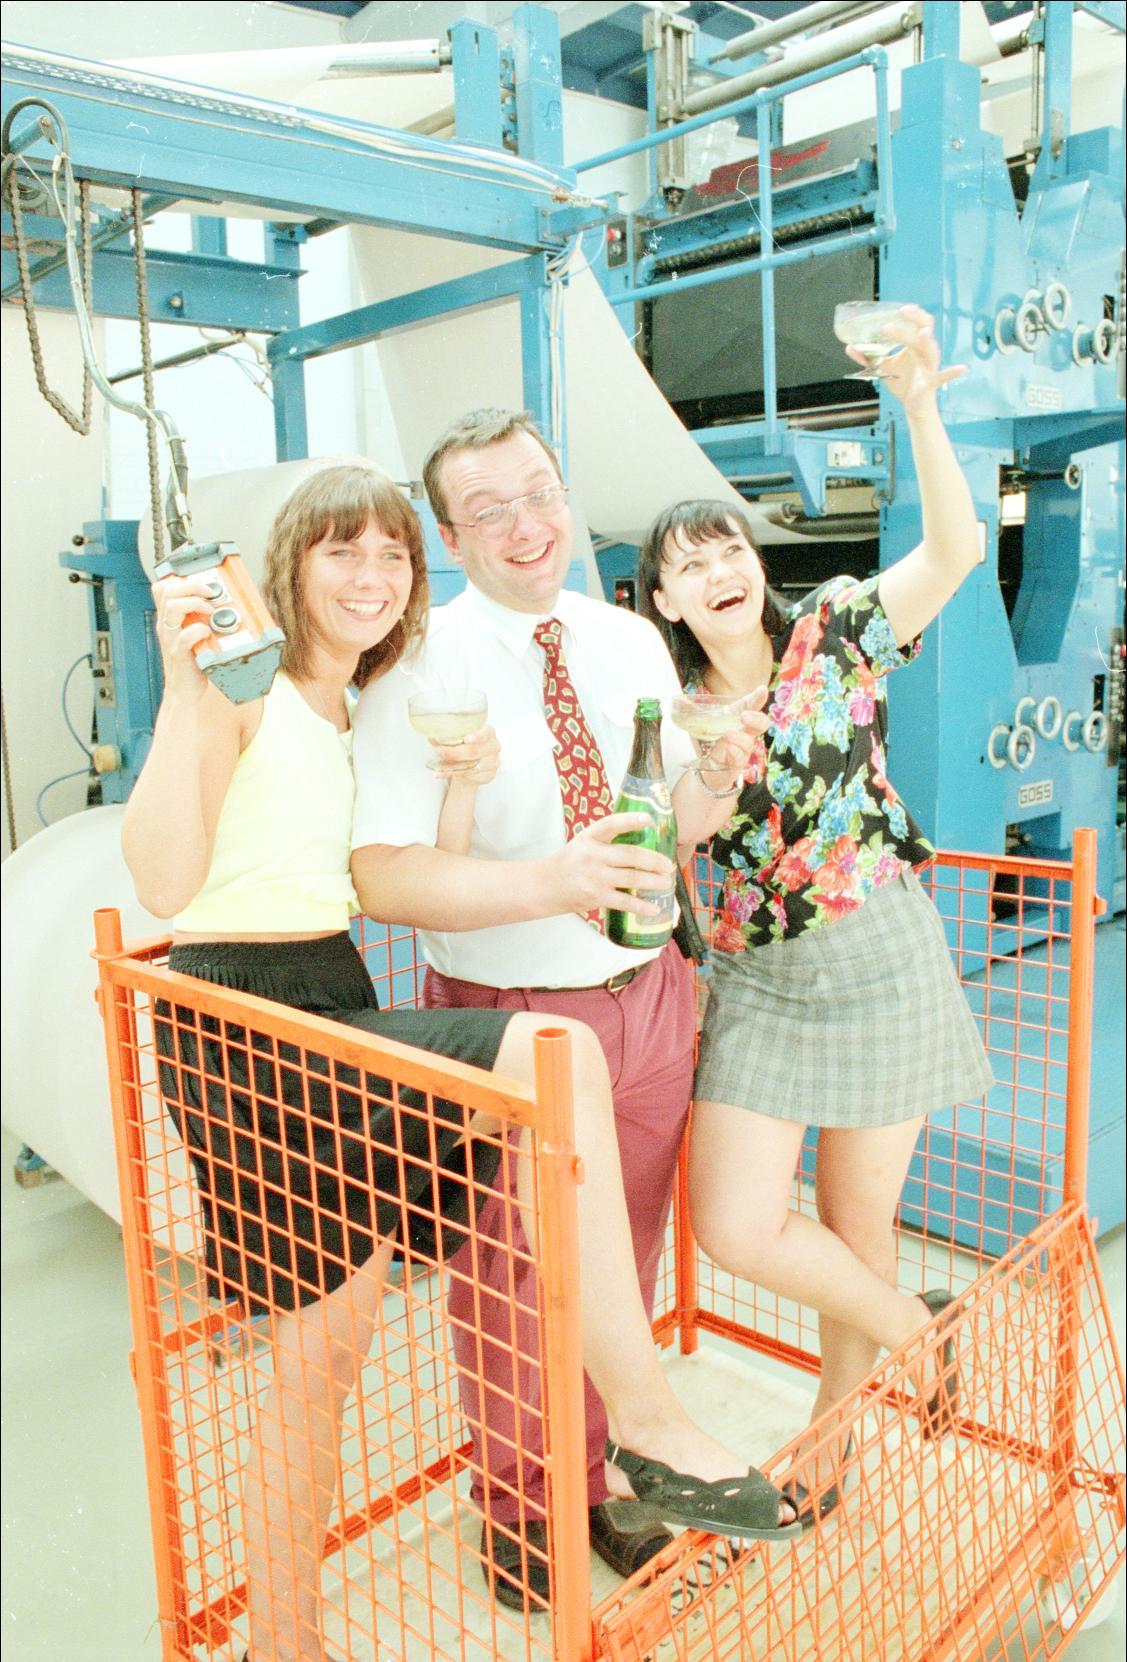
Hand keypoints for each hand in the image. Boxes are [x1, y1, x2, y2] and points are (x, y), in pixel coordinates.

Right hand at [151, 573, 215, 699]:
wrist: (185, 692)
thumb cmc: (193, 664)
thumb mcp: (194, 636)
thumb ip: (200, 620)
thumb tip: (221, 603)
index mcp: (168, 620)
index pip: (162, 587)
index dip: (181, 580)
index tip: (202, 585)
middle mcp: (166, 626)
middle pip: (167, 590)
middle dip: (191, 585)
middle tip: (209, 593)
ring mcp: (170, 639)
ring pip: (172, 607)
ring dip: (196, 604)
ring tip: (209, 612)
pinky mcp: (179, 654)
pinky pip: (185, 636)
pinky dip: (199, 630)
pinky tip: (208, 634)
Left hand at [433, 724, 499, 783]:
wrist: (473, 764)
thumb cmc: (467, 746)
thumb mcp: (460, 737)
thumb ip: (448, 736)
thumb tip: (431, 738)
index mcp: (489, 733)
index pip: (486, 733)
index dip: (477, 736)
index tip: (466, 739)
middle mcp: (493, 747)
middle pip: (474, 751)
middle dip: (454, 752)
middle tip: (439, 751)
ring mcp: (492, 763)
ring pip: (471, 766)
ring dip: (452, 765)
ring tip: (437, 766)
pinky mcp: (488, 775)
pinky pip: (468, 776)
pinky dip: (452, 774)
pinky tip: (441, 773)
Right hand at [543, 812, 674, 919]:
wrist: (545, 886)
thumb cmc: (570, 863)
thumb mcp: (583, 843)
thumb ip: (607, 840)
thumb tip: (643, 841)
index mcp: (589, 837)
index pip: (611, 825)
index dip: (630, 821)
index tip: (648, 819)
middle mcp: (592, 855)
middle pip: (630, 855)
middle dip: (654, 860)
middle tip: (668, 864)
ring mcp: (594, 877)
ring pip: (632, 878)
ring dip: (654, 881)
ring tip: (666, 882)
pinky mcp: (596, 896)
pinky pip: (624, 901)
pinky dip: (642, 906)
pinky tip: (654, 908)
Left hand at [696, 688, 768, 793]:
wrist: (706, 770)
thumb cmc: (708, 742)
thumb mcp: (699, 724)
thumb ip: (691, 711)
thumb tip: (677, 700)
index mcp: (736, 718)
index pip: (751, 705)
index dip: (758, 698)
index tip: (762, 690)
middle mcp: (744, 732)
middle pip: (761, 724)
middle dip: (756, 718)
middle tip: (744, 716)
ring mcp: (742, 749)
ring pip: (749, 743)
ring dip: (740, 738)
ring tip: (727, 735)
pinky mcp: (736, 764)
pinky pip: (740, 758)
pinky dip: (734, 753)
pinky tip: (728, 750)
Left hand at [851, 304, 965, 416]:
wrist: (913, 407)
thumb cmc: (903, 383)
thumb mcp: (883, 369)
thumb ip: (867, 358)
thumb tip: (850, 347)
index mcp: (916, 346)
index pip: (919, 323)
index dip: (913, 314)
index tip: (900, 308)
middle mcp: (925, 353)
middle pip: (924, 330)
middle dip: (914, 321)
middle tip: (900, 314)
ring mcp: (930, 366)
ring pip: (931, 350)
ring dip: (924, 341)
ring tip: (920, 334)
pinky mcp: (931, 382)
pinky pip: (943, 376)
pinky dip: (953, 372)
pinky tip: (963, 369)